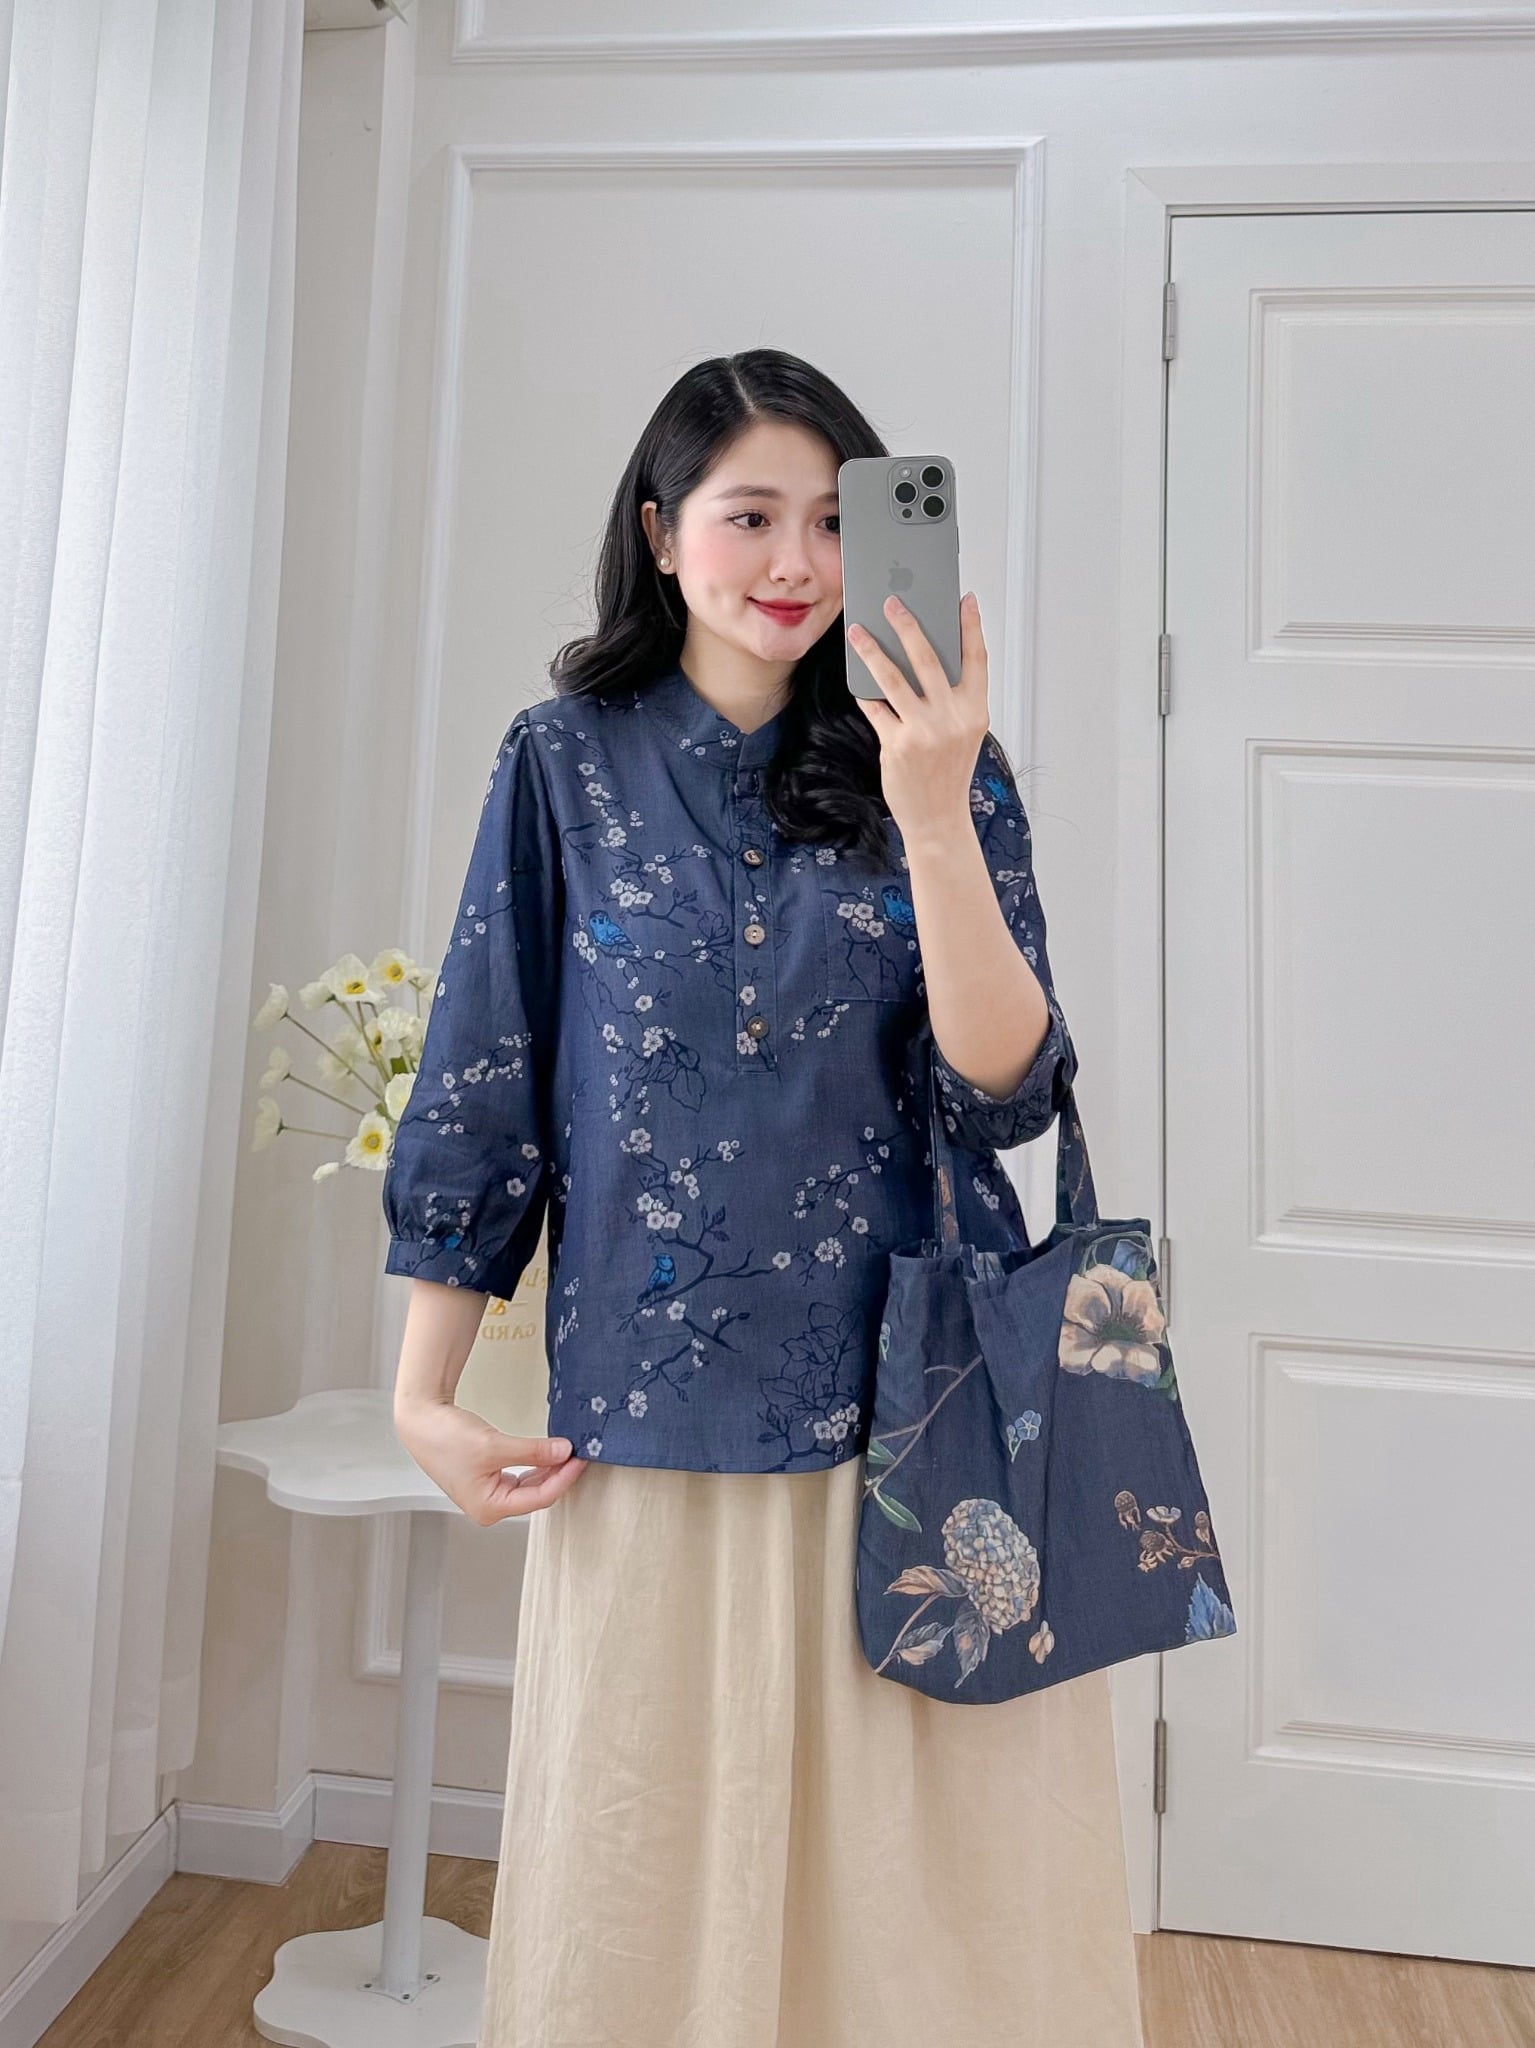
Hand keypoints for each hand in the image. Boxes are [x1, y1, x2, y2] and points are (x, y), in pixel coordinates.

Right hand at [394, 1395, 586, 1523]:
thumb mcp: (495, 1445)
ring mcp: (488, 1494)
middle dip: (559, 1474)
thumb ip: (533, 1451)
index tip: (580, 1459)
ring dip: (549, 1469)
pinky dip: (535, 1465)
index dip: (563, 1478)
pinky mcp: (487, 1479)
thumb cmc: (446, 1438)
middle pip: (536, 1494)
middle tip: (579, 1453)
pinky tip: (549, 1454)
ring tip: (568, 1452)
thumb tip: (564, 1451)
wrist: (420, 1421)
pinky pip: (520, 1477)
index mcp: (489, 1508)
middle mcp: (489, 1507)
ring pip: (529, 1485)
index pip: (539, 1498)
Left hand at [845, 590, 990, 849]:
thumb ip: (952, 700)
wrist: (938, 818)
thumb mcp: (964, 734)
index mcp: (975, 712)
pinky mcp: (899, 745)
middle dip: (908, 625)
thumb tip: (924, 660)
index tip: (964, 600)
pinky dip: (865, 693)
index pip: (976, 660)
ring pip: (894, 678)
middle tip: (891, 602)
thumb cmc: (948, 773)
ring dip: (872, 651)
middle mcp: (953, 718)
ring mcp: (925, 731)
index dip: (971, 627)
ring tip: (857, 632)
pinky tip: (857, 681)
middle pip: (928, 659)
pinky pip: (876, 709)